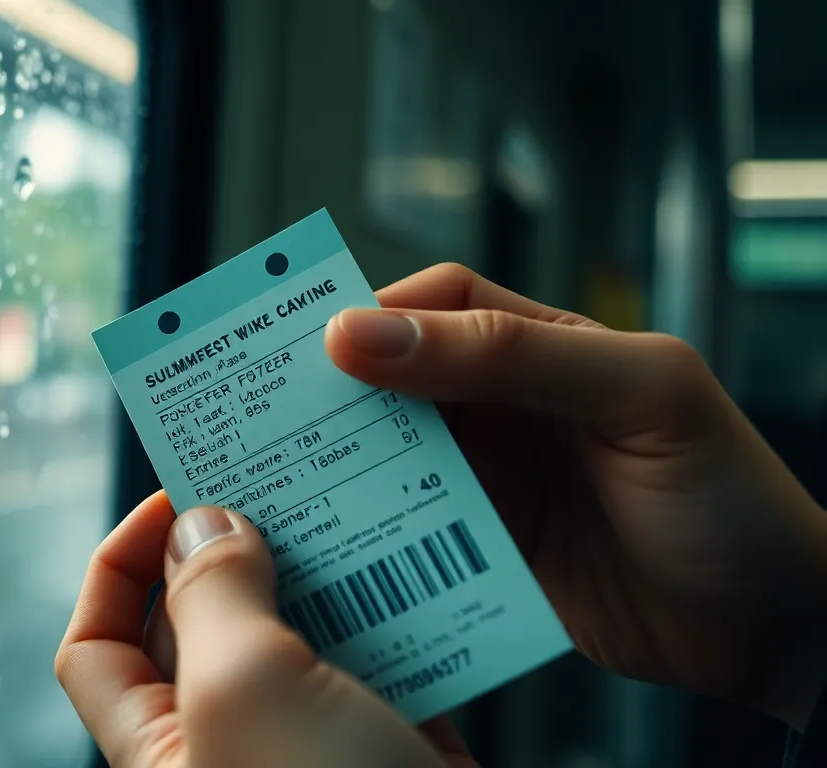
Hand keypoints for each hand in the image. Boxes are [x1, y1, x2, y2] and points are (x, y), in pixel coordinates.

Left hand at [56, 494, 477, 766]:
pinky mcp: (390, 752)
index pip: (96, 645)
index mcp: (161, 752)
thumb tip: (202, 524)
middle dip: (240, 551)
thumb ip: (212, 597)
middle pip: (206, 625)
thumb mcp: (246, 691)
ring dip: (329, 574)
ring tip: (353, 514)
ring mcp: (312, 750)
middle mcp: (228, 750)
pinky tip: (421, 575)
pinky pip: (384, 665)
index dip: (117, 563)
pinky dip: (402, 618)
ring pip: (304, 636)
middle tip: (282, 484)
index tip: (179, 496)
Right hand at [324, 263, 826, 728]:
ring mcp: (495, 480)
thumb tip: (365, 332)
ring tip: (276, 482)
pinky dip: (366, 531)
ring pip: (389, 454)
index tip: (307, 348)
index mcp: (546, 346)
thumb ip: (511, 353)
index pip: (437, 303)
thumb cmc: (728, 498)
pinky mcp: (483, 548)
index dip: (369, 313)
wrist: (771, 632)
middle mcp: (508, 405)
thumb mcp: (637, 396)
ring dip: (338, 465)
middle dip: (330, 389)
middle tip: (262, 415)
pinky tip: (332, 545)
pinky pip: (406, 527)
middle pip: (395, 377)